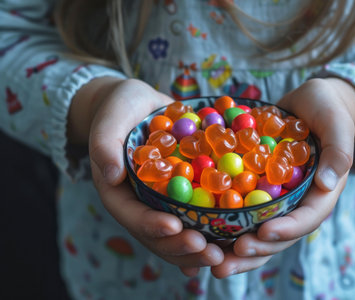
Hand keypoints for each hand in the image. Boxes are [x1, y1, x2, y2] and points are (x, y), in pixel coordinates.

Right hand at [68, 77, 223, 274]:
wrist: (140, 106)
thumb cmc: (120, 110)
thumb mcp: (110, 120)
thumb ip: (104, 145)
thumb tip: (111, 175)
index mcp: (118, 192)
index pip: (132, 215)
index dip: (151, 225)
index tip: (174, 228)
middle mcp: (141, 203)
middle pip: (158, 236)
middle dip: (182, 248)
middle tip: (210, 254)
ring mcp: (162, 202)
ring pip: (178, 234)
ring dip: (199, 249)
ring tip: (223, 255)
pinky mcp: (181, 194)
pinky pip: (194, 217)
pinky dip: (209, 233)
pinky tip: (227, 246)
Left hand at [210, 77, 354, 277]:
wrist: (309, 103)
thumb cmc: (328, 110)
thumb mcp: (337, 124)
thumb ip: (338, 152)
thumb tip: (327, 183)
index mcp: (320, 193)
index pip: (306, 218)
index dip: (286, 230)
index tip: (263, 233)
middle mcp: (297, 201)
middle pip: (278, 235)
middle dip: (255, 250)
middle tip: (228, 259)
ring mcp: (276, 196)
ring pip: (257, 229)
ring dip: (236, 247)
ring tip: (212, 262)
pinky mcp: (258, 186)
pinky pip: (242, 207)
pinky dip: (225, 222)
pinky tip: (201, 230)